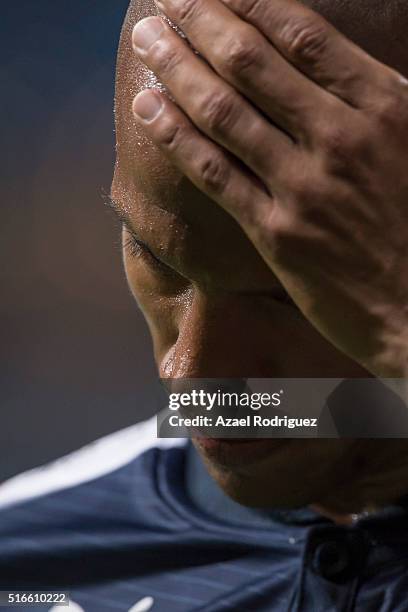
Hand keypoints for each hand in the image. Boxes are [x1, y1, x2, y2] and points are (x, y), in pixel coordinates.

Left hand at [131, 0, 407, 377]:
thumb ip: (382, 100)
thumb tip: (342, 63)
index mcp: (384, 105)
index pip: (302, 34)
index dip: (250, 2)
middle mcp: (340, 137)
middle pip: (252, 64)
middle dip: (201, 22)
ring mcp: (304, 186)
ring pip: (225, 113)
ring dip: (178, 69)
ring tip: (147, 41)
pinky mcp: (277, 232)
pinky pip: (216, 174)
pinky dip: (177, 138)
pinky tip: (150, 110)